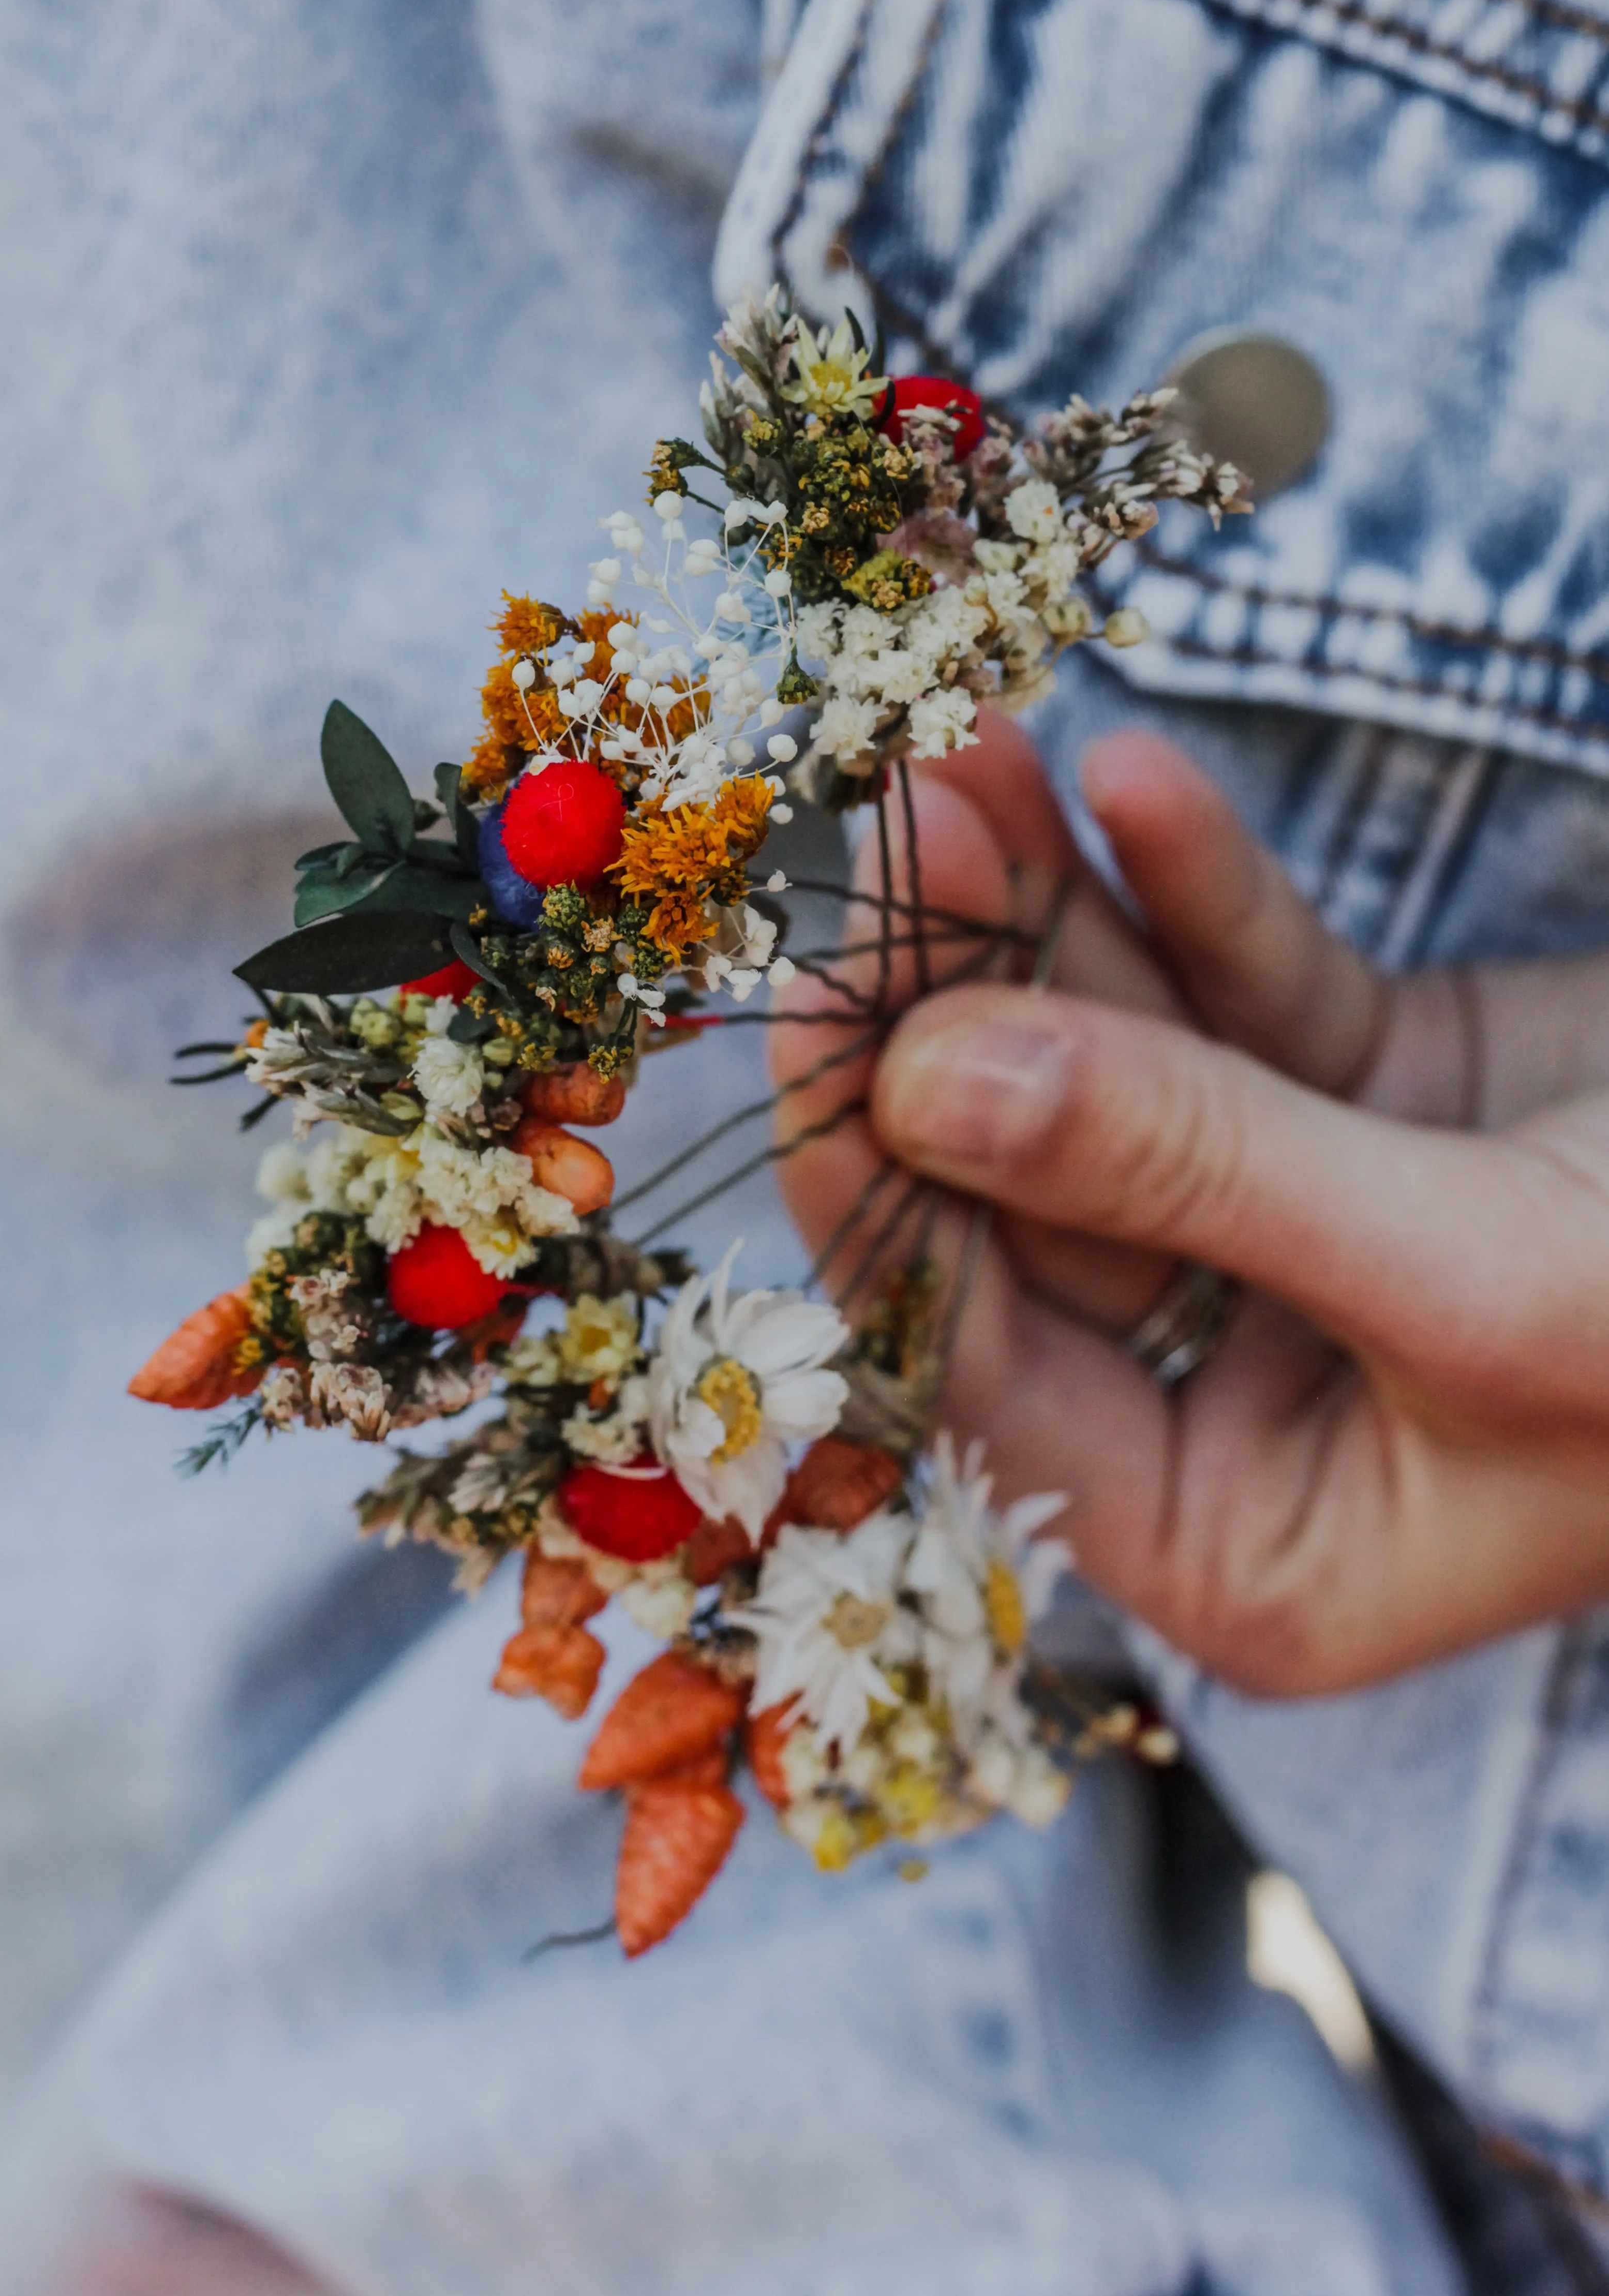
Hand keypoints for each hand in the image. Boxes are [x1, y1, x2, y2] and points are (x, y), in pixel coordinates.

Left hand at [773, 719, 1608, 1695]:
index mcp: (1247, 1543)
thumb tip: (928, 1087)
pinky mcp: (1371, 1094)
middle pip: (1032, 1184)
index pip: (987, 1369)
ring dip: (1042, 909)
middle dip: (957, 999)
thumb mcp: (1480, 1272)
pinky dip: (1192, 886)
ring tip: (965, 752)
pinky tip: (1123, 780)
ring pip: (1113, 1062)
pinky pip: (1241, 988)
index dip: (880, 1190)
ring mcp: (1301, 1226)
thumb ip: (1200, 1176)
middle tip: (891, 815)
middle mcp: (1246, 1396)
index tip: (816, 1004)